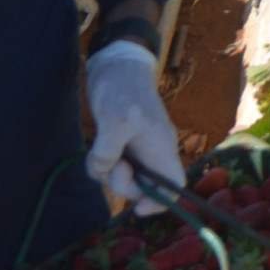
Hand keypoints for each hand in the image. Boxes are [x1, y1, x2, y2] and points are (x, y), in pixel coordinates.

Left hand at [83, 41, 186, 213]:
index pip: (174, 185)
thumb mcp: (114, 120)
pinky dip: (101, 163)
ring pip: (126, 176)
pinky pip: (113, 165)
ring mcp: (137, 147)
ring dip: (108, 173)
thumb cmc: (122, 88)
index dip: (161, 202)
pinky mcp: (122, 141)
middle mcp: (153, 151)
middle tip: (111, 166)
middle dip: (125, 185)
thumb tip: (102, 171)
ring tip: (98, 153)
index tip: (136, 207)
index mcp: (161, 147)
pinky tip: (95, 148)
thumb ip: (108, 152)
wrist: (116, 63)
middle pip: (146, 187)